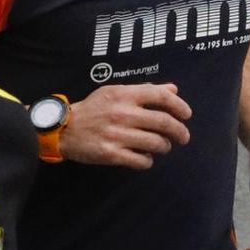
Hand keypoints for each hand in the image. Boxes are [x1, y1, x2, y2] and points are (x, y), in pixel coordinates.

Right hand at [62, 83, 191, 168]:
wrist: (63, 128)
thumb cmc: (93, 109)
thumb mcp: (115, 92)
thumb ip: (144, 90)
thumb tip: (173, 88)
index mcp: (123, 95)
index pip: (161, 96)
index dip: (179, 105)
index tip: (186, 115)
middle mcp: (122, 113)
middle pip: (164, 123)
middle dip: (180, 132)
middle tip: (183, 137)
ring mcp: (117, 135)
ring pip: (157, 144)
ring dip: (164, 147)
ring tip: (161, 146)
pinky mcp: (112, 154)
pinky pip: (142, 161)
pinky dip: (147, 160)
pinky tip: (143, 157)